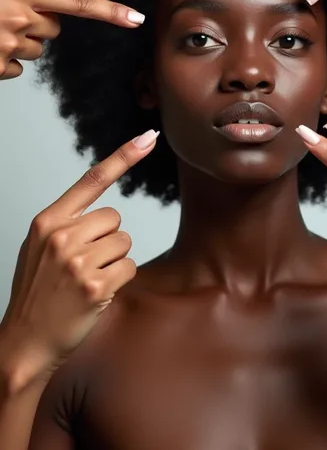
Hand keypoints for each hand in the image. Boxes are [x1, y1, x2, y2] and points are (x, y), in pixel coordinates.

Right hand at [0, 0, 144, 79]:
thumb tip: (47, 18)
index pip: (77, 2)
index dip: (110, 11)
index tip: (136, 18)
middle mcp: (21, 17)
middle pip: (55, 30)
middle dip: (37, 26)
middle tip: (8, 16)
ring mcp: (9, 44)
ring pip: (37, 50)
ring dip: (20, 44)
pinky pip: (19, 69)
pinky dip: (5, 62)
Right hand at [0, 129, 157, 385]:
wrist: (25, 341)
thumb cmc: (37, 293)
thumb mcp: (39, 247)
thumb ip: (66, 223)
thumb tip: (105, 211)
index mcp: (47, 221)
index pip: (92, 179)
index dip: (124, 157)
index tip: (148, 138)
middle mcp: (61, 236)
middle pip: (116, 218)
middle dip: (108, 239)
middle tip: (86, 263)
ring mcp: (77, 260)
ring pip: (124, 242)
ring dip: (114, 261)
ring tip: (87, 279)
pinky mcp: (95, 285)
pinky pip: (128, 267)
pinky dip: (119, 280)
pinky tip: (97, 292)